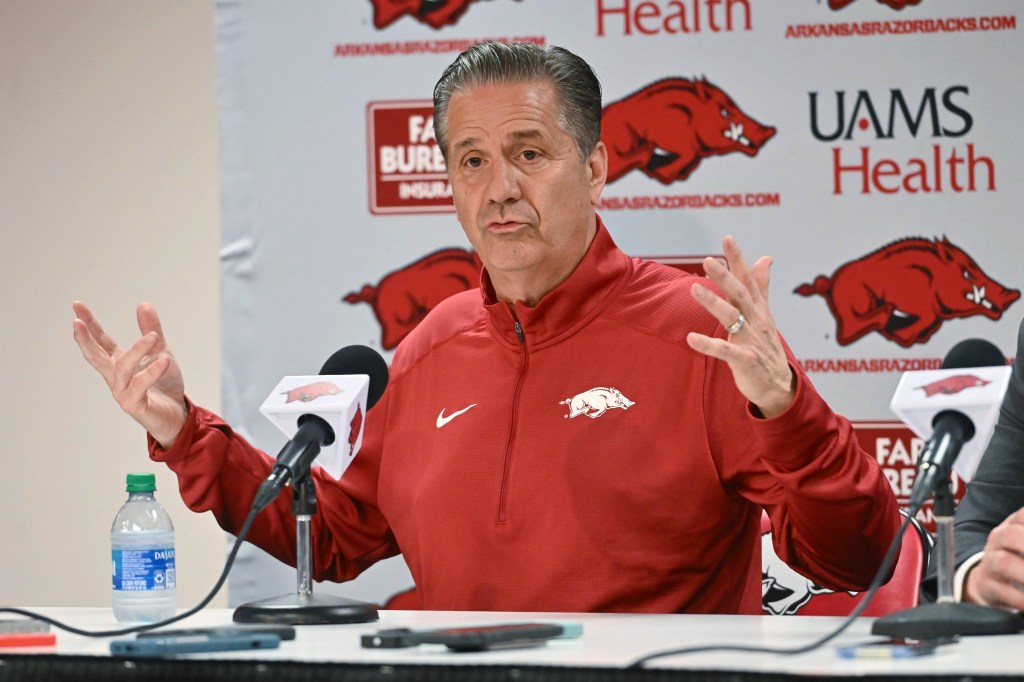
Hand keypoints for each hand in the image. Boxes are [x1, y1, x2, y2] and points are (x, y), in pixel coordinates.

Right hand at [72, 301, 186, 448]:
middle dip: (85, 339)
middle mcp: (116, 377)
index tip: (77, 306)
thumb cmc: (165, 385)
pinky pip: (140, 386)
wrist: (178, 414)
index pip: (100, 341)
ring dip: (137, 350)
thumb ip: (151, 330)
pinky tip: (163, 360)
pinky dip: (151, 372)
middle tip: (76, 322)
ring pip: (123, 368)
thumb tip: (143, 304)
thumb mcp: (161, 351)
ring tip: (153, 337)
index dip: (89, 324)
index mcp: (119, 363)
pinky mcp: (134, 405)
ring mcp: (122, 392)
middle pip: (95, 356)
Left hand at [686, 235, 794, 418]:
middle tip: (708, 259)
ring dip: (713, 302)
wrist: (778, 386)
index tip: (727, 238)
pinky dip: (708, 344)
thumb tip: (766, 258)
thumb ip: (762, 286)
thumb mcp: (765, 314)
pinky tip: (691, 337)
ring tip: (693, 287)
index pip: (748, 279)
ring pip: (732, 318)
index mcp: (758, 309)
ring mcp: (751, 341)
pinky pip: (725, 352)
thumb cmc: (766, 347)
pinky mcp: (745, 361)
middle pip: (740, 295)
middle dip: (725, 276)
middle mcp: (756, 321)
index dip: (738, 259)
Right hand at [964, 507, 1023, 609]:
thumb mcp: (1021, 543)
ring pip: (1004, 562)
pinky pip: (1001, 591)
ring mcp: (990, 562)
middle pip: (1012, 535)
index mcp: (1012, 527)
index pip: (1022, 516)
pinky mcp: (986, 585)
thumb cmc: (1015, 558)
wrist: (985, 581)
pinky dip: (1020, 598)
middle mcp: (998, 541)